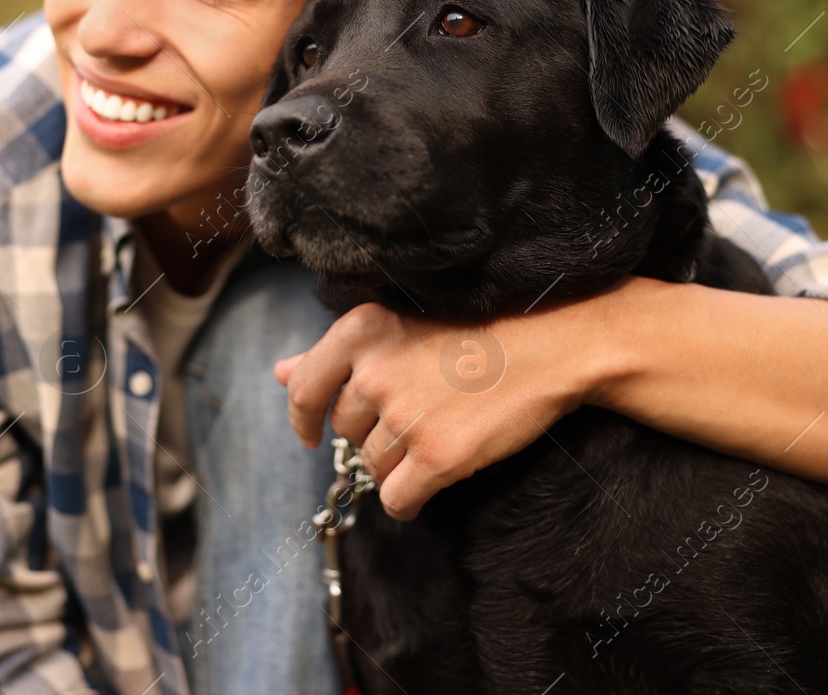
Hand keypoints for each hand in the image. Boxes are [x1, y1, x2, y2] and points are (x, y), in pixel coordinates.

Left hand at [273, 291, 627, 519]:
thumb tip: (279, 373)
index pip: (303, 389)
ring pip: (373, 467)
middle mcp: (374, 373)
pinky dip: (408, 500)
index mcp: (360, 332)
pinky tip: (430, 481)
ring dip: (397, 464)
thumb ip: (334, 353)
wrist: (548, 348)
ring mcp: (405, 418)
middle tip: (416, 417)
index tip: (308, 435)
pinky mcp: (437, 457)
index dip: (302, 419)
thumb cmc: (474, 333)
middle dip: (371, 435)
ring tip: (438, 434)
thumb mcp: (398, 327)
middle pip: (345, 432)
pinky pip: (397, 500)